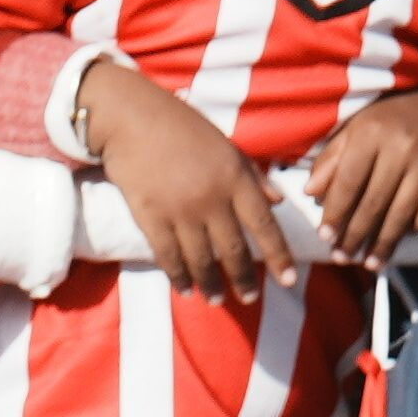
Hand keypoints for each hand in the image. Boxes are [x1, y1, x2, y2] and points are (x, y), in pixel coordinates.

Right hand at [74, 59, 292, 300]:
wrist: (129, 117)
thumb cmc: (180, 125)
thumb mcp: (226, 145)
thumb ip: (253, 175)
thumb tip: (278, 201)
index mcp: (235, 178)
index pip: (265, 225)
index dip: (278, 256)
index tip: (288, 281)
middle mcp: (212, 198)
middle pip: (234, 251)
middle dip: (244, 280)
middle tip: (249, 298)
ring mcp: (180, 210)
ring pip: (201, 259)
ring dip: (210, 284)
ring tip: (215, 299)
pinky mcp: (150, 216)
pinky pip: (168, 256)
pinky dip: (178, 276)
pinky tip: (185, 288)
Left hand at [300, 85, 417, 263]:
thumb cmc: (386, 121)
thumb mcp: (353, 130)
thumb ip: (331, 160)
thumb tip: (310, 193)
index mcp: (370, 133)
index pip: (348, 182)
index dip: (336, 213)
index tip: (326, 238)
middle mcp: (401, 146)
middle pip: (375, 202)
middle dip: (357, 235)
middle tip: (344, 257)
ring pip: (403, 212)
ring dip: (385, 242)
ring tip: (371, 262)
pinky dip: (417, 227)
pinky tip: (403, 237)